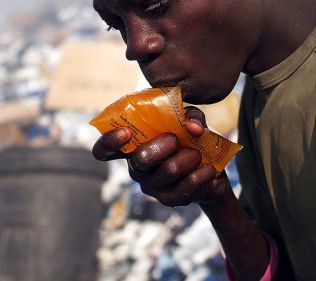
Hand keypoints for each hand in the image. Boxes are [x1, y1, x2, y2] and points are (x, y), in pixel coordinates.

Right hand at [91, 106, 230, 206]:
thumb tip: (191, 127)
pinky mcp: (169, 199)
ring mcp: (152, 185)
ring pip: (166, 172)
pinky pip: (183, 189)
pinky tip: (208, 169)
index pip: (104, 151)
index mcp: (133, 145)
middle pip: (139, 160)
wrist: (210, 166)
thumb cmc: (190, 137)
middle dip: (160, 147)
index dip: (108, 142)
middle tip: (175, 139)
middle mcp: (137, 167)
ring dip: (186, 159)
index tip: (126, 132)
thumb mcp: (190, 119)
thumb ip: (190, 116)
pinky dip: (199, 176)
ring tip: (197, 153)